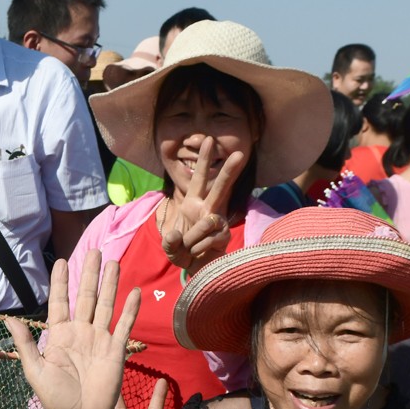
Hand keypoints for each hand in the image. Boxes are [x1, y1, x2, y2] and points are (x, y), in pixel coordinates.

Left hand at [8, 251, 139, 408]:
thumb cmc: (56, 399)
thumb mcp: (35, 371)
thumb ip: (26, 344)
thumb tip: (8, 320)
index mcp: (60, 336)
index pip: (60, 303)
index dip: (61, 283)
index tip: (61, 261)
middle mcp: (81, 333)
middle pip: (86, 297)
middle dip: (89, 274)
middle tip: (93, 251)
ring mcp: (100, 340)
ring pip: (106, 305)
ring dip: (109, 284)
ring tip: (112, 262)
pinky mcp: (116, 350)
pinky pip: (124, 325)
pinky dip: (130, 309)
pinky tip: (134, 291)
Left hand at [162, 137, 245, 272]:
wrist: (194, 269)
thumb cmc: (182, 251)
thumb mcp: (169, 246)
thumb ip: (169, 241)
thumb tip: (177, 235)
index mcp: (193, 203)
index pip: (198, 179)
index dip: (202, 161)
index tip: (208, 139)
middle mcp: (207, 209)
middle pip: (220, 188)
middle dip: (228, 171)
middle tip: (240, 153)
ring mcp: (218, 223)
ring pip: (210, 220)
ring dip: (194, 235)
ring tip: (189, 246)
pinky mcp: (224, 237)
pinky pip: (209, 240)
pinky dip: (198, 249)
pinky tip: (198, 252)